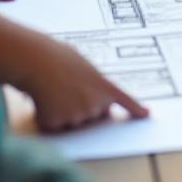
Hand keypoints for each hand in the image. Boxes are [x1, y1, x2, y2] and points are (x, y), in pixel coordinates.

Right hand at [15, 36, 149, 130]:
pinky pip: (52, 126)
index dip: (136, 109)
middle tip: (65, 88)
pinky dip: (45, 116)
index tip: (146, 115)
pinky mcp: (58, 124)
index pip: (125, 100)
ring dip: (61, 111)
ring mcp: (78, 116)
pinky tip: (41, 100)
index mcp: (103, 85)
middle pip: (93, 115)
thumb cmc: (54, 56)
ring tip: (50, 90)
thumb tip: (85, 95)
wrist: (35, 60)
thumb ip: (90, 82)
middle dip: (82, 107)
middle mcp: (95, 104)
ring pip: (71, 123)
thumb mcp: (81, 64)